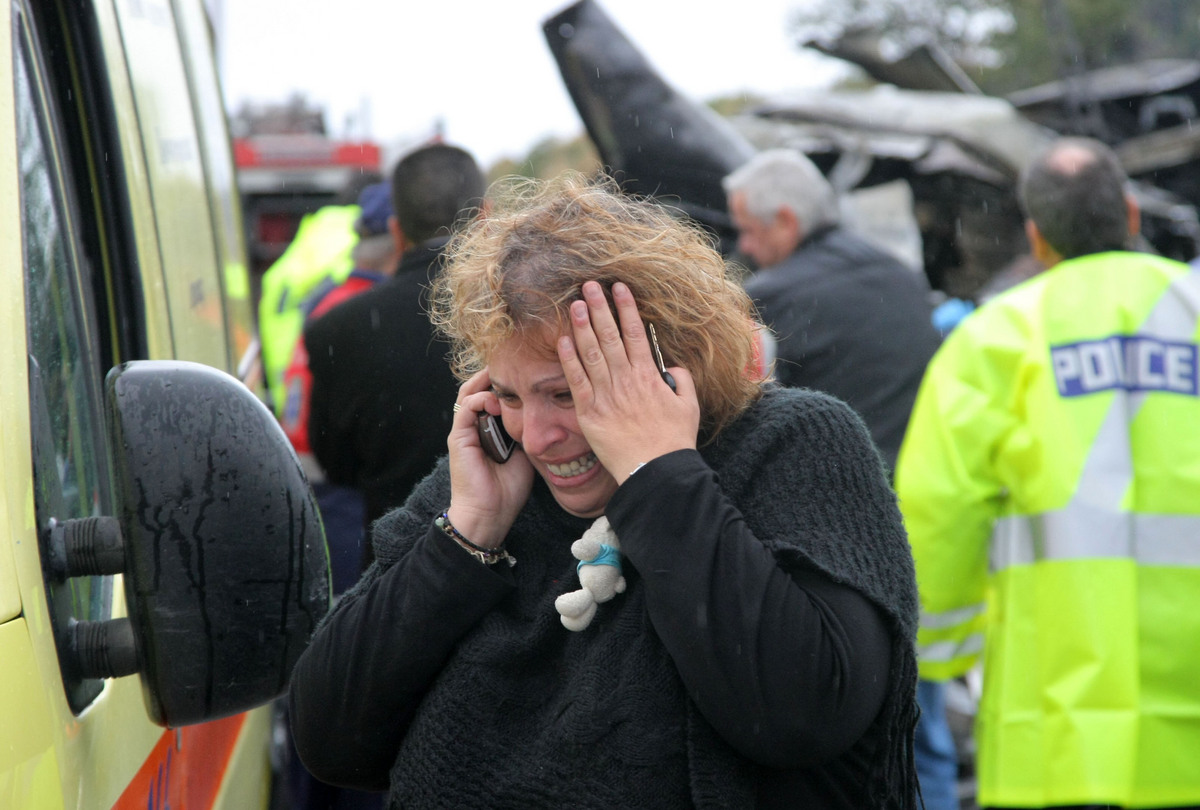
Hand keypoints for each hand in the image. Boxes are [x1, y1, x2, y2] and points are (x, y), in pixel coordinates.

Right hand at [445, 369, 534, 547]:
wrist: (489, 514)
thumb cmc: (507, 490)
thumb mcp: (524, 454)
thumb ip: (526, 433)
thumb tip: (542, 415)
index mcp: (487, 430)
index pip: (492, 396)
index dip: (505, 383)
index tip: (526, 372)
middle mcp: (472, 427)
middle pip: (478, 388)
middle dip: (494, 375)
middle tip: (515, 364)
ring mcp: (463, 431)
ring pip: (470, 392)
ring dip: (487, 382)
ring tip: (505, 376)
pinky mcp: (458, 438)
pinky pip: (466, 408)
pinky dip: (481, 399)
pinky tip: (497, 400)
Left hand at [558, 281, 699, 483]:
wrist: (656, 470)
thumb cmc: (674, 440)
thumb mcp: (689, 405)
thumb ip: (680, 379)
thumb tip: (669, 366)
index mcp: (649, 376)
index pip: (635, 333)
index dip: (626, 308)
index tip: (619, 288)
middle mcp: (626, 380)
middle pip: (610, 336)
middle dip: (599, 308)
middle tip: (589, 285)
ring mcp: (606, 395)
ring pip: (591, 353)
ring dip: (582, 326)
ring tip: (575, 303)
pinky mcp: (590, 413)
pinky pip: (576, 381)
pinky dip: (569, 360)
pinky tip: (562, 340)